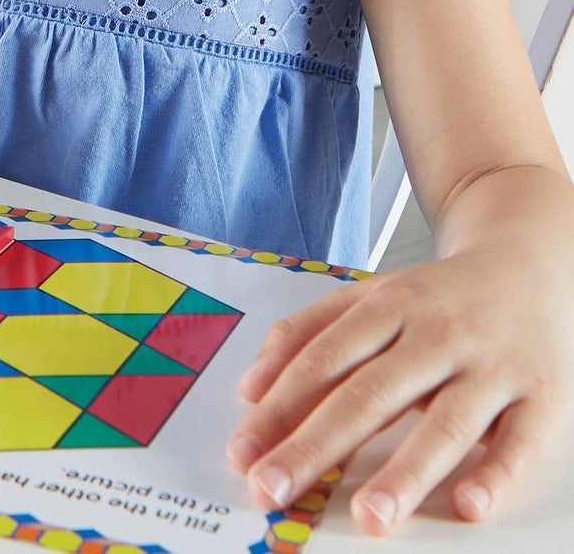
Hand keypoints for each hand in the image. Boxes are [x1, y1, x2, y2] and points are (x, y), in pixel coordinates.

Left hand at [226, 246, 573, 534]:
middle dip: (315, 447)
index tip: (243, 452)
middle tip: (273, 488)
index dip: (278, 408)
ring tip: (368, 517)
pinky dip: (495, 474)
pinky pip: (519, 442)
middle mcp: (434, 336)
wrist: (527, 266)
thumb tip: (251, 388)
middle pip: (367, 396)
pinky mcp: (540, 397)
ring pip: (443, 424)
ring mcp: (488, 367)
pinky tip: (467, 504)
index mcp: (385, 307)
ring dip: (404, 473)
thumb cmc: (434, 298)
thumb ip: (305, 333)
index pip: (321, 362)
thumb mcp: (367, 298)